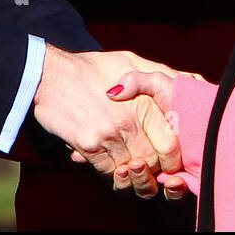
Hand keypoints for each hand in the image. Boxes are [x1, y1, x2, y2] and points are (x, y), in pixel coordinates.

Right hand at [31, 47, 180, 195]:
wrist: (51, 75)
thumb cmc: (90, 67)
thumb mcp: (129, 61)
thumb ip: (155, 75)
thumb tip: (183, 79)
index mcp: (145, 103)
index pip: (171, 144)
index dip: (172, 156)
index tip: (167, 156)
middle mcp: (129, 122)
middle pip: (151, 161)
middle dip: (151, 168)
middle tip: (146, 164)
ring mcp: (108, 136)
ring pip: (129, 170)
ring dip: (129, 173)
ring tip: (127, 166)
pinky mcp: (88, 146)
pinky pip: (106, 171)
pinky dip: (109, 172)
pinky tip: (108, 162)